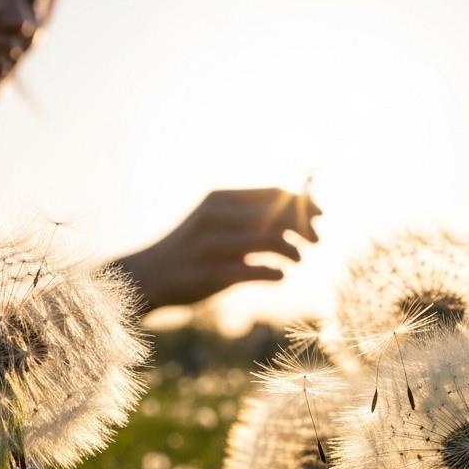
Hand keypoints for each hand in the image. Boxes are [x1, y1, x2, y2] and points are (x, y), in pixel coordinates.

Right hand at [113, 188, 320, 311]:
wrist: (148, 275)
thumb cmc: (191, 248)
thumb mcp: (214, 219)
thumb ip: (249, 212)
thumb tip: (298, 207)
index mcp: (219, 199)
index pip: (274, 192)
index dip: (304, 202)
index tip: (319, 215)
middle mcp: (216, 217)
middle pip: (277, 214)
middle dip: (306, 226)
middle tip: (317, 240)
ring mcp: (213, 246)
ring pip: (271, 241)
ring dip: (294, 251)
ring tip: (296, 260)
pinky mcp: (212, 275)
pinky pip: (258, 271)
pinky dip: (276, 273)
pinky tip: (279, 275)